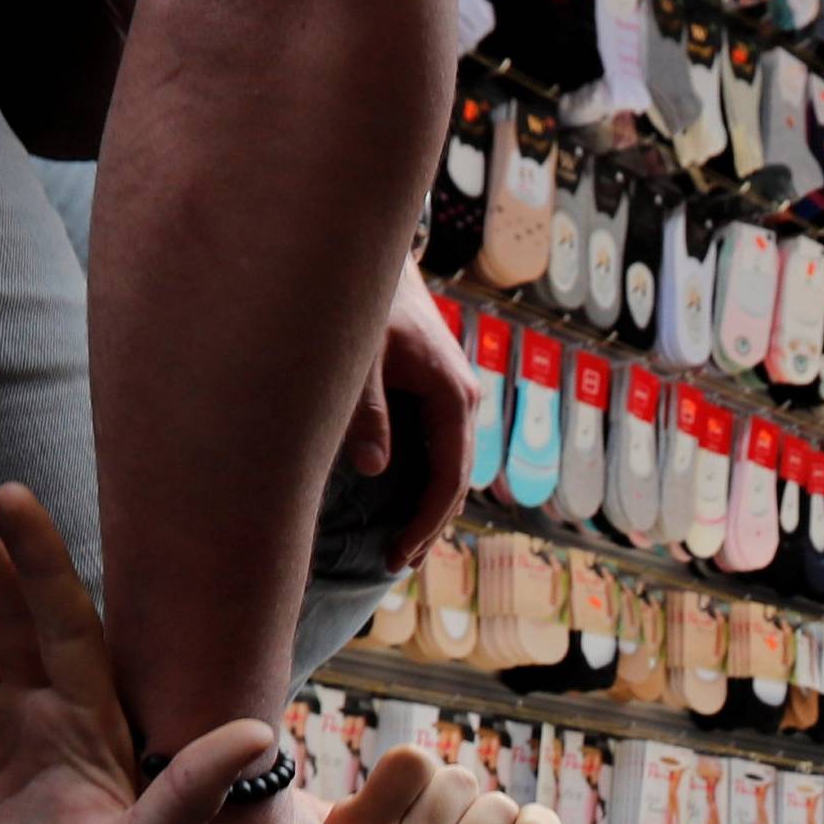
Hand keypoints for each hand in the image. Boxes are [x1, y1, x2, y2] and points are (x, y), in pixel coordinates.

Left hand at [340, 253, 478, 570]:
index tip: (398, 554)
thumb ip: (366, 412)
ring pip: (450, 466)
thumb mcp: (360, 359)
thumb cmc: (367, 304)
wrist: (377, 259)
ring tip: (402, 548)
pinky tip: (403, 504)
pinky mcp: (439, 392)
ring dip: (430, 508)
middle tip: (396, 564)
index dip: (425, 522)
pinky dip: (426, 482)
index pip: (448, 476)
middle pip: (456, 480)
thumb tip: (374, 469)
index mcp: (452, 394)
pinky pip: (440, 449)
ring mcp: (454, 395)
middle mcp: (463, 397)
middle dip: (428, 525)